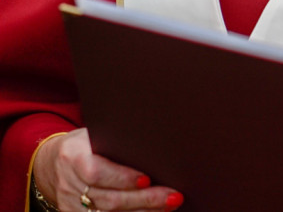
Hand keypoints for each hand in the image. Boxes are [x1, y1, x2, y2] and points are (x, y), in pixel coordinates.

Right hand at [32, 129, 182, 210]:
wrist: (54, 163)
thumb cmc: (86, 144)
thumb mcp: (95, 134)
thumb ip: (117, 140)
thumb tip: (156, 142)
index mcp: (73, 156)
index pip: (96, 172)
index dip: (122, 178)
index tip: (147, 179)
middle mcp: (69, 183)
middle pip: (108, 198)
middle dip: (144, 199)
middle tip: (172, 196)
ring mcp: (70, 203)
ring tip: (168, 205)